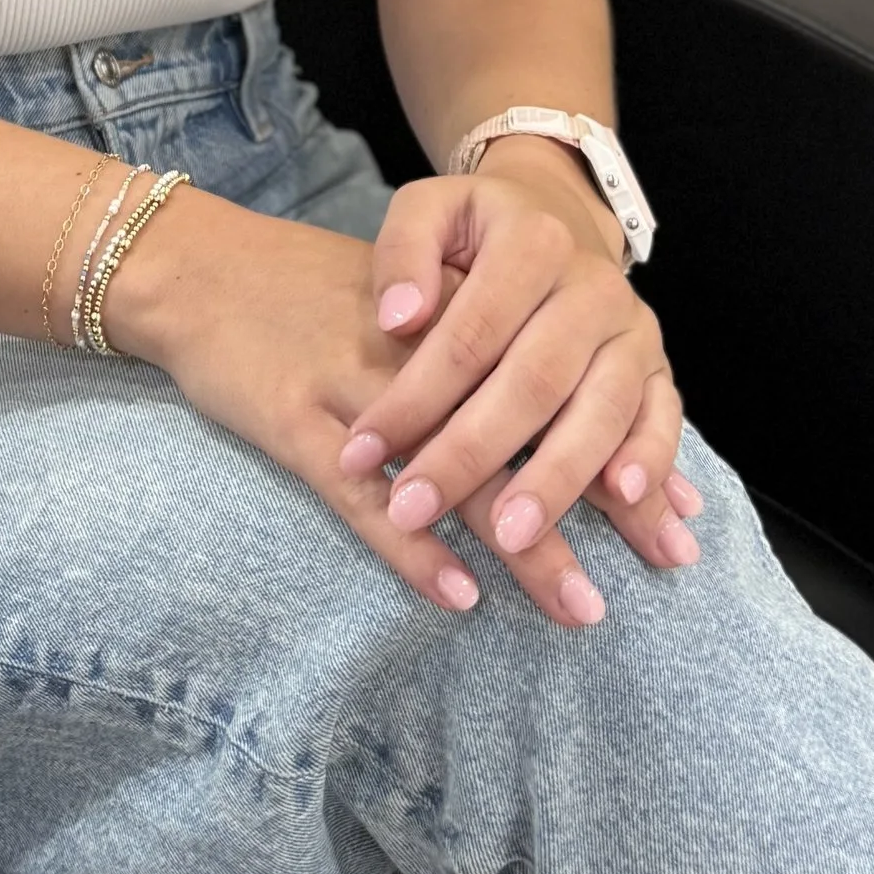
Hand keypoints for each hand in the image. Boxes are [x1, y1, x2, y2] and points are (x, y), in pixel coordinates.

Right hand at [103, 190, 675, 627]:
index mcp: (453, 313)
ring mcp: (356, 385)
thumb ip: (473, 340)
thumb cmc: (306, 295)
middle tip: (654, 570)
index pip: (557, 385)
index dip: (617, 450)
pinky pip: (364, 497)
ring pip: (457, 472)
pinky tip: (457, 593)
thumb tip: (553, 411)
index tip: (675, 517)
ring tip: (577, 605)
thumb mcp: (400, 297)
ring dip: (522, 544)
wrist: (198, 268)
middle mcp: (417, 348)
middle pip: (525, 430)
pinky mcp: (295, 419)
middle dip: (592, 507)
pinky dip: (414, 548)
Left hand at [334, 146, 699, 585]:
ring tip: (509, 537)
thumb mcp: (431, 210)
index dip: (413, 397)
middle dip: (471, 454)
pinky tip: (623, 500)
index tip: (361, 453)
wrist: (561, 217)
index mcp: (532, 242)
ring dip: (556, 479)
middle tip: (414, 511)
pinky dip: (650, 458)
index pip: (468, 334)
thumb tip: (396, 318)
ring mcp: (633, 330)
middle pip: (533, 381)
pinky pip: (663, 418)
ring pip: (600, 409)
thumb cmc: (480, 230)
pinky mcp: (658, 368)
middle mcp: (593, 286)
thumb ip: (404, 251)